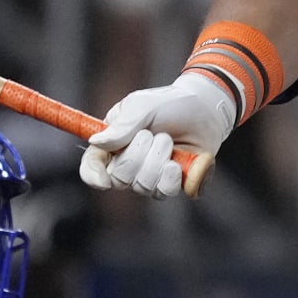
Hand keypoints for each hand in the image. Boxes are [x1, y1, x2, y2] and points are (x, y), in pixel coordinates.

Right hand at [79, 72, 234, 197]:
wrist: (205, 111)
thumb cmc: (169, 104)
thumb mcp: (142, 106)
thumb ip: (122, 125)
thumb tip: (96, 143)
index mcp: (111, 143)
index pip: (92, 167)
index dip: (94, 176)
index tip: (104, 179)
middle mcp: (126, 164)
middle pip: (119, 179)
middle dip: (138, 155)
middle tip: (153, 135)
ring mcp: (148, 177)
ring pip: (142, 186)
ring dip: (158, 160)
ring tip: (168, 141)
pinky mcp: (169, 185)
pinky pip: (163, 192)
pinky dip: (171, 176)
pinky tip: (177, 162)